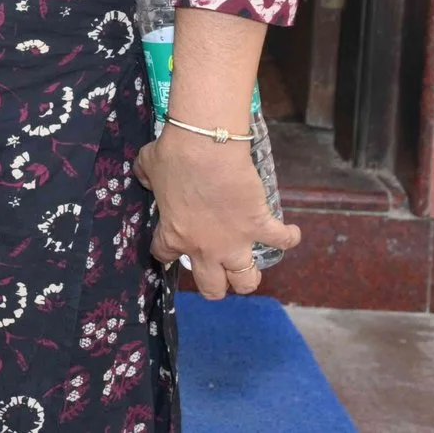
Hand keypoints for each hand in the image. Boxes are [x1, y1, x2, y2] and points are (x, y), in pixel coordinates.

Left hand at [134, 133, 299, 298]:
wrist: (208, 145)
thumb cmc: (174, 156)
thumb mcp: (147, 165)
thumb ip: (145, 176)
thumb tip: (144, 176)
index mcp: (174, 235)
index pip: (164, 256)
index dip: (166, 253)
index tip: (171, 248)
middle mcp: (205, 248)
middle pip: (212, 287)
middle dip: (214, 286)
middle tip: (216, 276)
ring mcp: (235, 241)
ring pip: (246, 280)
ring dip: (248, 278)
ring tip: (248, 270)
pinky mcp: (260, 226)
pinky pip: (281, 242)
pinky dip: (288, 238)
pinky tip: (290, 233)